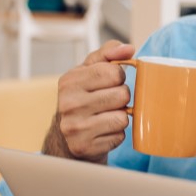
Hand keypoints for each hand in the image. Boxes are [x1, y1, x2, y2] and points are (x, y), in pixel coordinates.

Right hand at [42, 41, 135, 162]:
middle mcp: (68, 104)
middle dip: (122, 97)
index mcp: (69, 81)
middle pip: (122, 95)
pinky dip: (116, 134)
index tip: (111, 82)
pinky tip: (103, 132)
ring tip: (107, 116)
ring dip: (121, 117)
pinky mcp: (84, 147)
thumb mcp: (89, 71)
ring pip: (122, 117)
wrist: (67, 138)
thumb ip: (108, 54)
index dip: (119, 77)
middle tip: (110, 101)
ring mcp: (75, 127)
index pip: (113, 72)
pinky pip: (119, 136)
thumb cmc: (84, 98)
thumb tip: (128, 49)